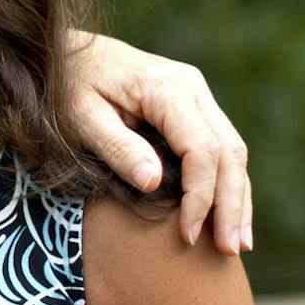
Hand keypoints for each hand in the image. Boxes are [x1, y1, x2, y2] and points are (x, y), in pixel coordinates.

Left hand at [62, 31, 251, 254]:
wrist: (67, 53)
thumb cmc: (66, 86)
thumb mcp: (79, 117)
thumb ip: (116, 147)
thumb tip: (153, 183)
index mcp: (166, 88)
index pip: (201, 149)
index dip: (200, 195)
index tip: (187, 233)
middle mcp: (192, 88)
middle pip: (228, 152)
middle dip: (231, 204)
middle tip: (228, 250)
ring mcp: (197, 96)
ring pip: (233, 152)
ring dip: (238, 199)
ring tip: (237, 245)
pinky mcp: (193, 108)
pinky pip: (220, 148)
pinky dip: (227, 184)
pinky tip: (230, 217)